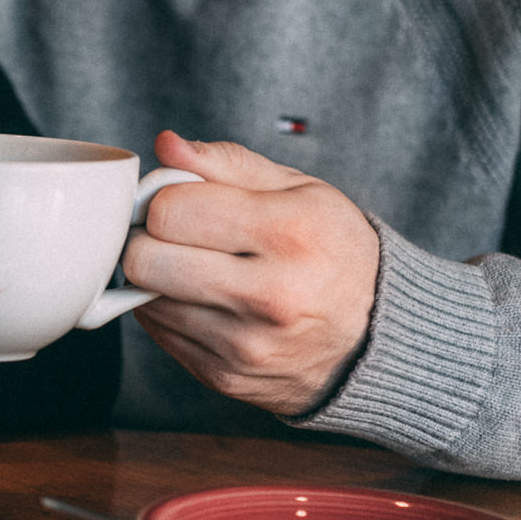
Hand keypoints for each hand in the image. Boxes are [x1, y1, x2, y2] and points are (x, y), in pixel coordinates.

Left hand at [123, 131, 379, 416]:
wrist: (377, 337)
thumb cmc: (333, 251)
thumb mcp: (300, 190)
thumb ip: (227, 163)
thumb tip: (166, 144)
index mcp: (290, 234)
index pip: (170, 211)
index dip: (165, 198)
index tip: (183, 200)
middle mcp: (268, 296)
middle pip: (144, 259)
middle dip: (149, 238)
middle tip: (176, 233)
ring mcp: (243, 344)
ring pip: (143, 298)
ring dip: (157, 276)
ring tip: (197, 265)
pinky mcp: (223, 375)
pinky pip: (158, 332)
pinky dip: (168, 309)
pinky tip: (203, 297)